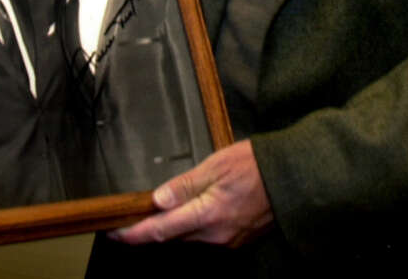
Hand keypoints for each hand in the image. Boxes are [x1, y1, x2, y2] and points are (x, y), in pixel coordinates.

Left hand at [109, 140, 271, 246]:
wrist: (293, 179)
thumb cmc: (255, 165)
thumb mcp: (216, 166)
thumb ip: (185, 185)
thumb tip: (157, 200)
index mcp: (207, 216)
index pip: (161, 231)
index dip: (135, 234)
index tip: (114, 233)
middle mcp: (215, 236)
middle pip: (173, 238)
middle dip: (150, 231)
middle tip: (129, 220)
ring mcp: (227, 241)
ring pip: (188, 238)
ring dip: (171, 229)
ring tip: (155, 215)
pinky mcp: (237, 240)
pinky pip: (205, 237)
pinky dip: (190, 228)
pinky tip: (187, 214)